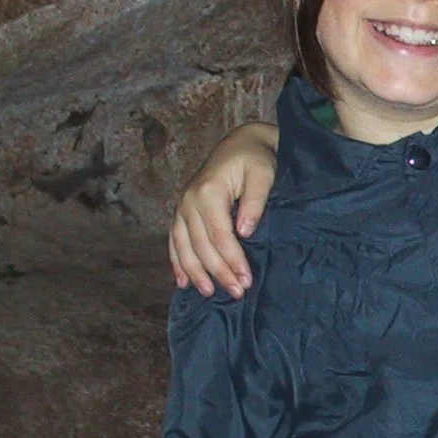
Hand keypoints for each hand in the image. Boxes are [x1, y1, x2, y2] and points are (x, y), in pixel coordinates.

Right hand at [169, 122, 279, 297]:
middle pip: (201, 245)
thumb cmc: (256, 159)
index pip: (220, 236)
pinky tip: (183, 282)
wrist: (241, 143)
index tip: (246, 280)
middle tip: (237, 293)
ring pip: (183, 246)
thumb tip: (244, 232)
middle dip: (219, 272)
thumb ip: (255, 202)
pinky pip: (175, 241)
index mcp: (209, 192)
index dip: (232, 260)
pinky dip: (178, 262)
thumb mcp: (263, 175)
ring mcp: (182, 207)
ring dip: (196, 273)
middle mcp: (189, 200)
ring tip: (210, 293)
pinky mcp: (182, 212)